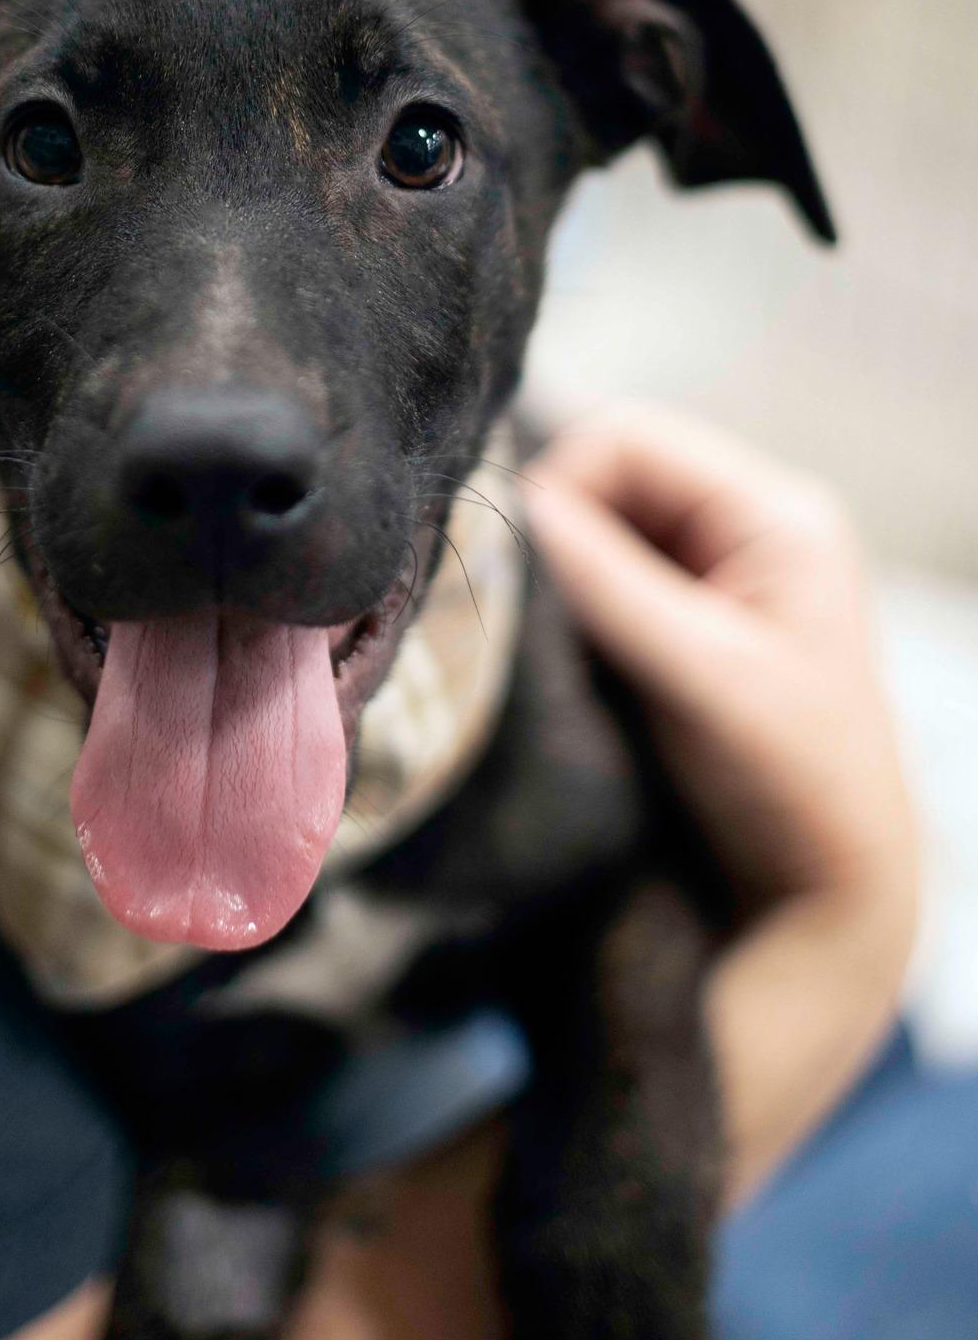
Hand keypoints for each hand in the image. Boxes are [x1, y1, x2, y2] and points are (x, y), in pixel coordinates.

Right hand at [523, 402, 919, 1201]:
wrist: (822, 900)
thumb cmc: (791, 786)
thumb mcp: (704, 675)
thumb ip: (611, 581)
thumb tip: (519, 504)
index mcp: (777, 516)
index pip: (627, 440)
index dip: (559, 487)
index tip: (519, 570)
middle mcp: (745, 529)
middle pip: (605, 478)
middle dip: (552, 535)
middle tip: (518, 611)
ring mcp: (709, 578)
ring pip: (589, 532)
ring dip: (554, 579)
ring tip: (538, 644)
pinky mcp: (675, 626)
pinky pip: (592, 583)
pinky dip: (562, 613)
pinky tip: (555, 662)